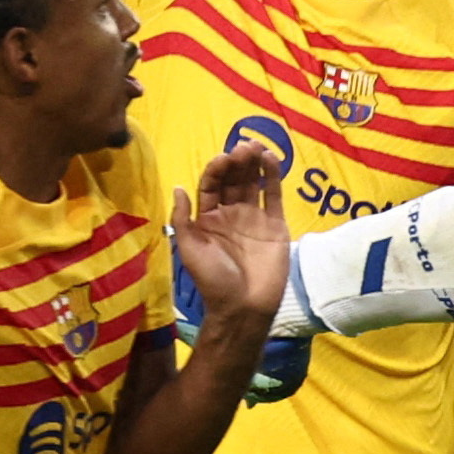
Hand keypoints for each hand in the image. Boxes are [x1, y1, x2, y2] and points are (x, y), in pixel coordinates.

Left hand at [174, 145, 287, 332]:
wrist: (243, 306)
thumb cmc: (212, 279)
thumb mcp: (188, 249)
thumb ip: (182, 218)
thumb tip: (178, 187)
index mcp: (208, 218)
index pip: (211, 185)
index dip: (216, 169)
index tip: (223, 158)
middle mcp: (231, 213)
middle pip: (234, 179)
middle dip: (237, 161)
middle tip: (243, 146)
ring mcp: (255, 218)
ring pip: (254, 183)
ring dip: (254, 163)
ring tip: (257, 147)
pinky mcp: (275, 224)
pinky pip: (274, 195)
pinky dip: (273, 177)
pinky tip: (271, 160)